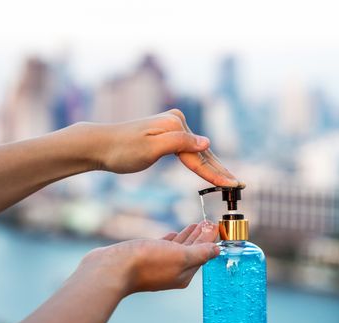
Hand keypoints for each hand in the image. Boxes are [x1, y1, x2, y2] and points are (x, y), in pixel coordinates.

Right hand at [77, 221, 218, 295]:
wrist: (112, 268)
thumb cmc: (146, 262)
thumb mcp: (179, 256)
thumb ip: (200, 252)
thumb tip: (217, 250)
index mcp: (184, 273)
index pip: (203, 253)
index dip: (210, 239)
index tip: (216, 225)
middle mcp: (172, 271)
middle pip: (192, 251)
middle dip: (201, 237)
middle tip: (208, 222)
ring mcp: (158, 265)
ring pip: (178, 248)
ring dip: (188, 236)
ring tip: (195, 225)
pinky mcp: (145, 258)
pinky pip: (163, 247)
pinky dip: (171, 240)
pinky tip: (172, 234)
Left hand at [78, 109, 238, 185]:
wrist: (100, 144)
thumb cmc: (122, 149)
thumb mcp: (150, 148)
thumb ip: (180, 143)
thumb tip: (207, 142)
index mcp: (175, 125)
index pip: (199, 155)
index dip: (216, 173)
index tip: (233, 185)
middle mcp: (176, 122)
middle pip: (201, 152)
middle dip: (219, 170)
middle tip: (238, 184)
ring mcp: (171, 127)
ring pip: (195, 152)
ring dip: (211, 166)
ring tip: (228, 179)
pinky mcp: (165, 133)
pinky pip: (186, 150)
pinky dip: (197, 161)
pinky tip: (207, 167)